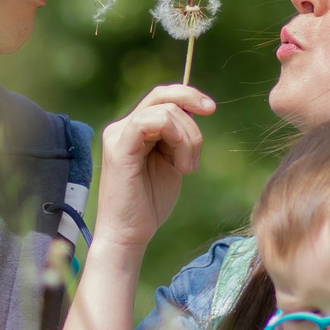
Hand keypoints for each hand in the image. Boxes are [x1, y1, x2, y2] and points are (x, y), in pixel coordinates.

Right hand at [93, 83, 211, 250]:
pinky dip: (174, 137)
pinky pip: (149, 121)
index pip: (162, 97)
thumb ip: (178, 137)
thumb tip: (194, 111)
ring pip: (165, 111)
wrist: (129, 234)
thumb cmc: (150, 203)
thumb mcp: (172, 162)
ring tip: (186, 168)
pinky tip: (178, 164)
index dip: (188, 96)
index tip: (211, 108)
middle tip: (198, 151)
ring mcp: (118, 135)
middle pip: (163, 96)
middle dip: (192, 113)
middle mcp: (122, 127)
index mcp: (134, 129)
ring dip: (188, 138)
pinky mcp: (119, 147)